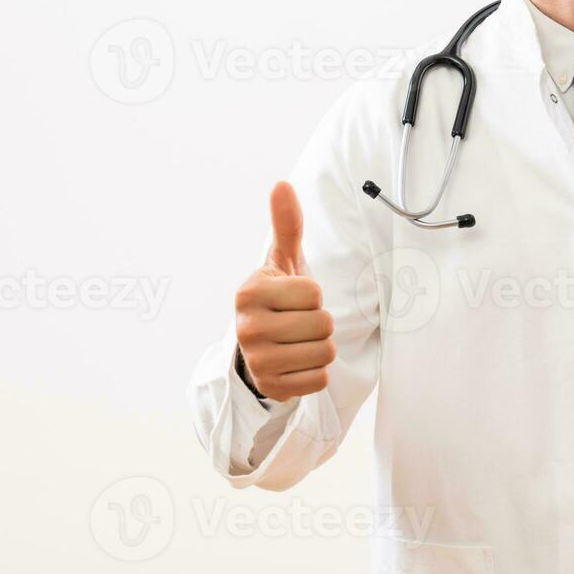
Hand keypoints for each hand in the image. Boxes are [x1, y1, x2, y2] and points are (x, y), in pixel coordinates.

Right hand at [234, 181, 335, 401]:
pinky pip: (320, 380)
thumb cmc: (277, 297)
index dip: (312, 295)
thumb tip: (282, 184)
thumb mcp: (281, 261)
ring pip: (325, 352)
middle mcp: (247, 328)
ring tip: (298, 342)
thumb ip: (286, 224)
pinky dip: (315, 373)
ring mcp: (257, 362)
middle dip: (319, 322)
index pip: (314, 294)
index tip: (293, 299)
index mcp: (249, 293)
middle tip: (297, 322)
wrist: (258, 346)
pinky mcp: (271, 388)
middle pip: (323, 324)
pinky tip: (296, 363)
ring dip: (320, 347)